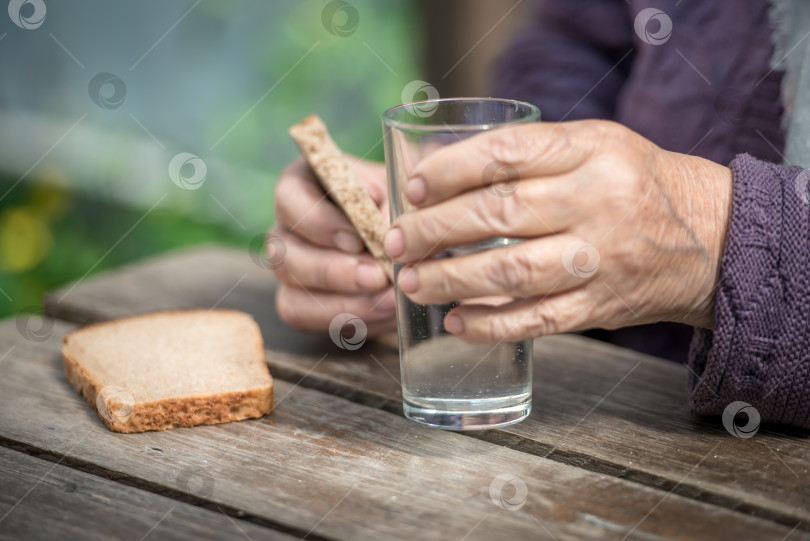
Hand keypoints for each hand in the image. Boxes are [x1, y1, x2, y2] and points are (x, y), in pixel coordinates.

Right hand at [271, 156, 395, 335]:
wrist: (416, 239)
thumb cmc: (403, 205)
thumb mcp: (402, 192)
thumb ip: (390, 204)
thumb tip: (383, 226)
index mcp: (304, 183)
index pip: (290, 198)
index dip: (318, 222)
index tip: (356, 240)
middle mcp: (287, 227)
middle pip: (285, 253)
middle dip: (333, 271)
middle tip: (377, 276)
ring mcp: (290, 268)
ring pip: (291, 293)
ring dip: (342, 302)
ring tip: (386, 299)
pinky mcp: (301, 302)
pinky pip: (306, 317)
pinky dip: (347, 318)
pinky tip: (383, 311)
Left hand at [383, 120, 732, 341]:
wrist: (711, 238)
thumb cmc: (634, 184)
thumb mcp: (596, 145)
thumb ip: (532, 154)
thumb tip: (443, 175)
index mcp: (590, 151)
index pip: (506, 154)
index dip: (450, 170)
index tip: (413, 188)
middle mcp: (596, 202)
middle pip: (499, 213)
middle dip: (434, 230)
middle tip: (394, 242)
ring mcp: (600, 258)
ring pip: (512, 272)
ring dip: (451, 280)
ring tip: (410, 282)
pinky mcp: (601, 306)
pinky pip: (538, 320)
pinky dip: (491, 324)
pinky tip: (455, 322)